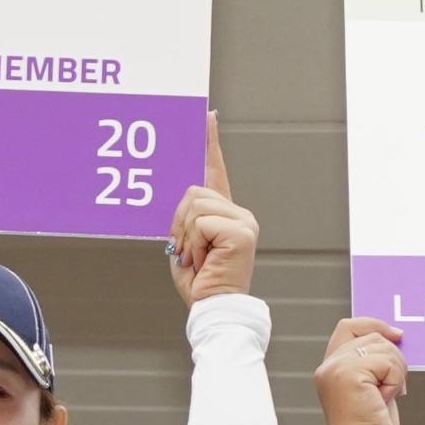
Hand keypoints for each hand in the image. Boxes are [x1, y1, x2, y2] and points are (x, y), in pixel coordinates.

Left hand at [168, 113, 258, 305]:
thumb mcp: (186, 243)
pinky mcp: (243, 230)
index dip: (210, 144)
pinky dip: (195, 242)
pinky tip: (205, 259)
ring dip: (186, 235)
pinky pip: (202, 221)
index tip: (207, 116)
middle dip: (180, 221)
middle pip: (194, 190)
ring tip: (198, 257)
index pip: (216, 171)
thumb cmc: (200, 283)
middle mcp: (240, 213)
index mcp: (226, 214)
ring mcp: (244, 221)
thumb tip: (183, 197)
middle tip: (188, 250)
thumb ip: (186, 217)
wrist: (214, 309)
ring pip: (195, 205)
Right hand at [315, 316, 405, 424]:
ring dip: (396, 373)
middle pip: (373, 337)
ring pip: (384, 348)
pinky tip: (384, 399)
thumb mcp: (372, 388)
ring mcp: (336, 368)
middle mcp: (328, 366)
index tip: (396, 335)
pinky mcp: (348, 374)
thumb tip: (394, 338)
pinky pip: (387, 364)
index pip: (348, 327)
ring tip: (386, 397)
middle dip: (394, 358)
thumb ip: (374, 363)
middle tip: (396, 387)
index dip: (374, 324)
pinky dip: (395, 382)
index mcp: (330, 368)